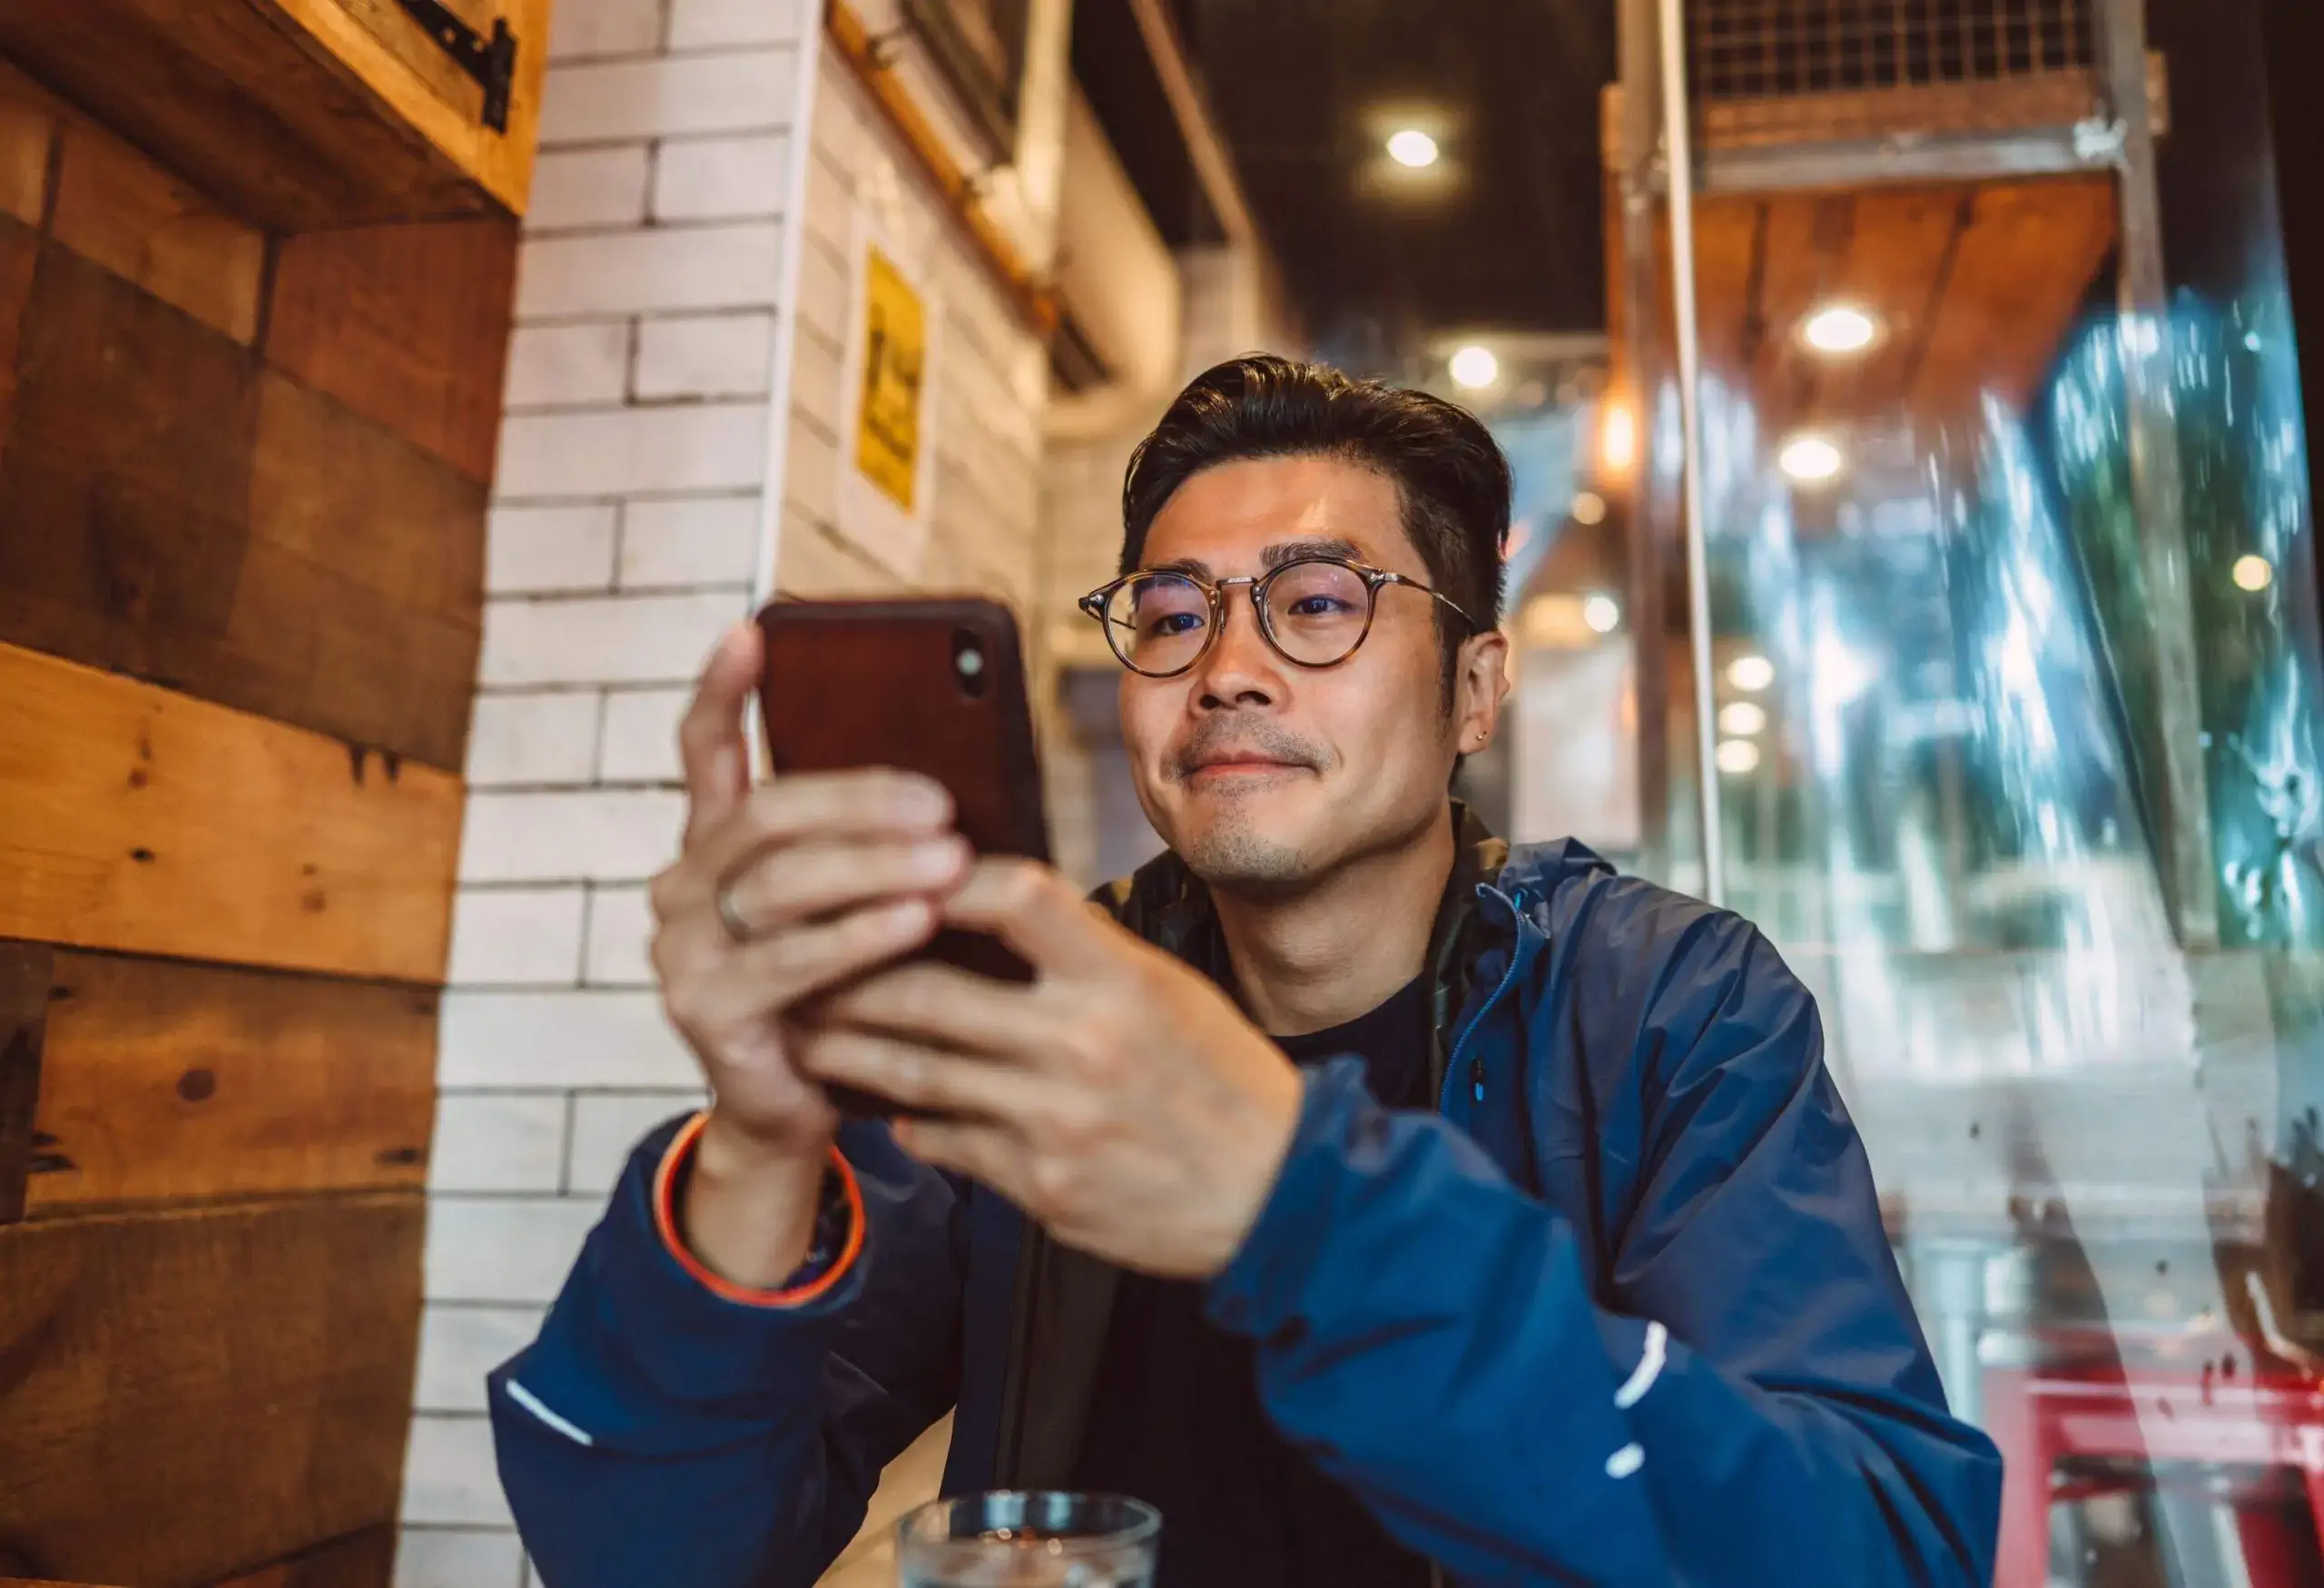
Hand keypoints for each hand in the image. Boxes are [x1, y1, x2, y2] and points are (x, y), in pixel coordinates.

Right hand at [647, 622, 969, 1283]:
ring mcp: (684, 951)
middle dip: (858, 801)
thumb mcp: (854, 904)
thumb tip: (948, 780)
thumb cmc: (845, 989)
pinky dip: (860, 937)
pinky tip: (918, 922)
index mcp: (712, 847)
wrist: (801, 1107)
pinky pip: (790, 961)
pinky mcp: (706, 1012)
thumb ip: (868, 846)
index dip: (724, 690)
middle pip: (766, 816)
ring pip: (781, 885)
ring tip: (948, 858)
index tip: (753, 629)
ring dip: (873, 867)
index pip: (704, 752)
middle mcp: (681, 888)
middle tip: (940, 801)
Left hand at [796, 859, 1304, 1277]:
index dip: (939, 879)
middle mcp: (1081, 1044)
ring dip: (847, 1050)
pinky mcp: (1041, 1188)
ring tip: (807, 1032)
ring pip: (914, 1074)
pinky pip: (946, 1142)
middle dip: (847, 977)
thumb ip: (1084, 955)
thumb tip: (991, 907)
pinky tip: (884, 1108)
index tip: (894, 873)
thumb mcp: (1168, 993)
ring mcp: (1054, 1122)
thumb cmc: (1225, 1082)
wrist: (1279, 1196)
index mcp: (1120, 979)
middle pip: (926, 993)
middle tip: (797, 962)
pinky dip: (907, 1120)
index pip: (1011, 896)